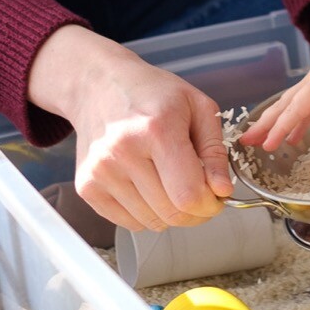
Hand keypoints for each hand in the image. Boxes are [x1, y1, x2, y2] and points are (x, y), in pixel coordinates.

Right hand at [28, 26, 231, 232]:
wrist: (100, 86)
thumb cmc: (153, 94)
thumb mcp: (197, 107)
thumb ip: (215, 151)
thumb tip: (222, 190)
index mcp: (157, 129)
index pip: (188, 195)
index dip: (210, 205)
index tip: (216, 198)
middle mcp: (123, 152)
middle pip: (171, 214)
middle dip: (194, 212)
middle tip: (198, 194)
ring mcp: (100, 171)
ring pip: (150, 223)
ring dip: (169, 213)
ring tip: (170, 183)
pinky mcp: (86, 185)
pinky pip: (128, 222)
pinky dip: (145, 213)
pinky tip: (147, 186)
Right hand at [240, 0, 309, 150]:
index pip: (295, 108)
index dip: (280, 127)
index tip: (266, 145)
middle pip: (284, 107)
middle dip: (264, 125)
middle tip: (245, 142)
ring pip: (291, 107)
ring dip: (275, 124)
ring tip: (261, 142)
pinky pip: (306, 108)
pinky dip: (297, 122)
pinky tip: (295, 137)